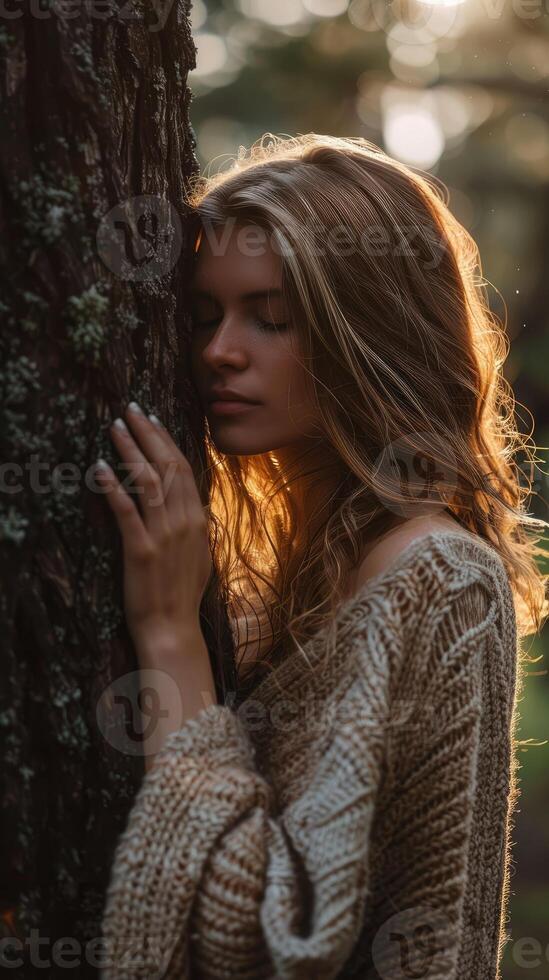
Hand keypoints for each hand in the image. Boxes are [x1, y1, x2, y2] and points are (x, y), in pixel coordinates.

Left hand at [94, 402, 211, 656]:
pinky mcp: (140, 551)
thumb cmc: (182, 595)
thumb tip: (191, 506)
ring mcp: (163, 535)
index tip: (153, 418)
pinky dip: (113, 488)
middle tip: (131, 408)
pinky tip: (99, 469)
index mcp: (198, 520)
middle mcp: (184, 521)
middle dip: (148, 433)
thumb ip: (194, 527)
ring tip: (114, 428)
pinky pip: (126, 512)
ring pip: (148, 481)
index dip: (166, 439)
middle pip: (167, 465)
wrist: (174, 629)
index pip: (183, 467)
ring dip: (131, 451)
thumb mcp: (199, 555)